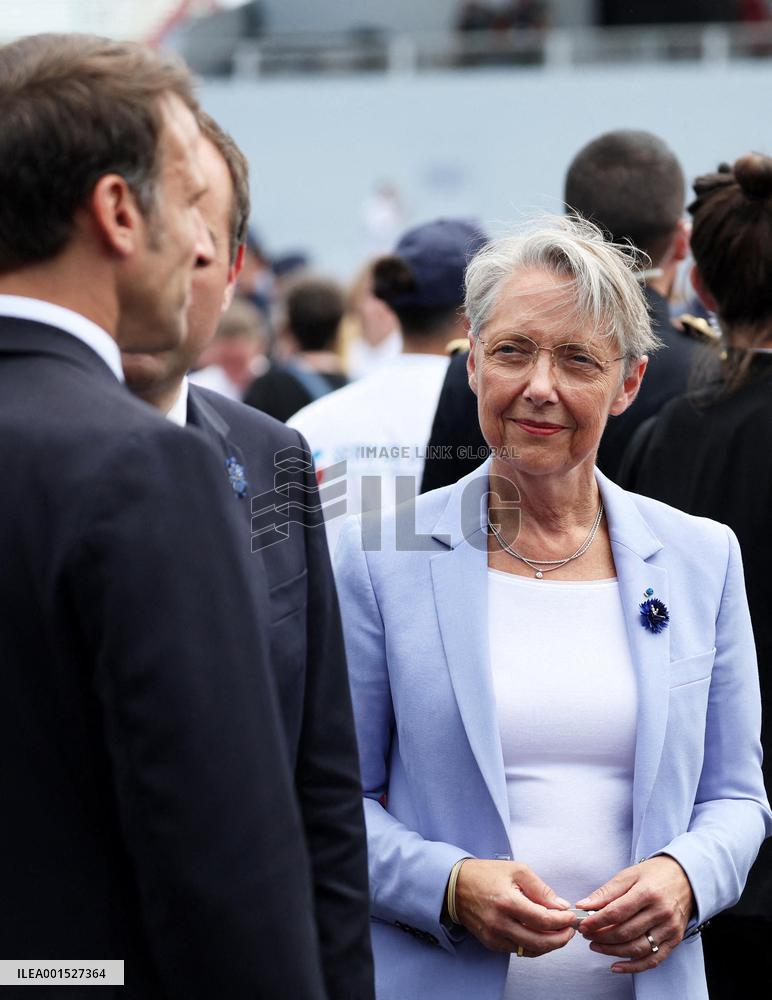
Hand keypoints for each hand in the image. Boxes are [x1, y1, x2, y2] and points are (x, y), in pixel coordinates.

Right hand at [454, 859, 576, 955]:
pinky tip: (540, 935)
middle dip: (560, 939)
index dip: (562, 921)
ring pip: (530, 950)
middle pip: (539, 942)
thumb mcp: (517, 870)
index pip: (543, 920)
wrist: (455, 885)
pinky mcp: (491, 943)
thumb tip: (561, 906)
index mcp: (507, 901)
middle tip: (570, 930)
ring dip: (549, 944)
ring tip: (558, 933)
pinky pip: (518, 950)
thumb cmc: (486, 874)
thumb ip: (540, 889)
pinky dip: (533, 946)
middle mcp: (500, 922)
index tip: (571, 917)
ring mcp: (494, 935)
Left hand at [575, 856, 693, 973]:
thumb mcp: (629, 875)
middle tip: (586, 935)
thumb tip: (583, 905)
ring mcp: (669, 928)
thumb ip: (606, 891)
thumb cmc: (654, 874)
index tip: (582, 925)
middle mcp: (660, 912)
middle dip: (601, 936)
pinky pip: (653, 959)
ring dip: (612, 951)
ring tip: (596, 946)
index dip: (596, 921)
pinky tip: (616, 965)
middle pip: (626, 932)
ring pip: (637, 948)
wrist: (685, 878)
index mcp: (647, 892)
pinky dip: (633, 966)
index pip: (617, 912)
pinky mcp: (674, 940)